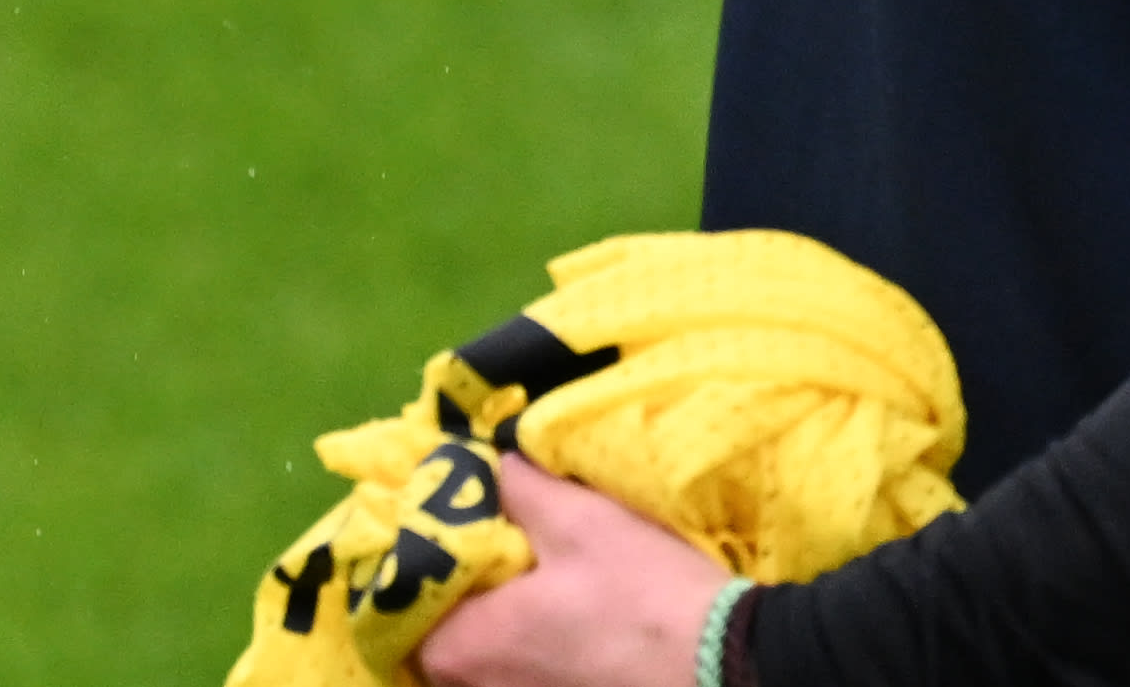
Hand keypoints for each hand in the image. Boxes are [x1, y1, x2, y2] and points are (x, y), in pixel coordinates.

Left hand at [413, 463, 728, 686]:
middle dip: (453, 600)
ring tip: (529, 584)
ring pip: (482, 666)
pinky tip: (562, 622)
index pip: (400, 609)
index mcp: (462, 649)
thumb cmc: (642, 596)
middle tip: (485, 553)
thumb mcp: (577, 519)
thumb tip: (487, 463)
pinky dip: (527, 654)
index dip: (416, 565)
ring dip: (493, 628)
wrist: (729, 669)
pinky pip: (519, 680)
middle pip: (439, 643)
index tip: (442, 530)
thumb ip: (517, 487)